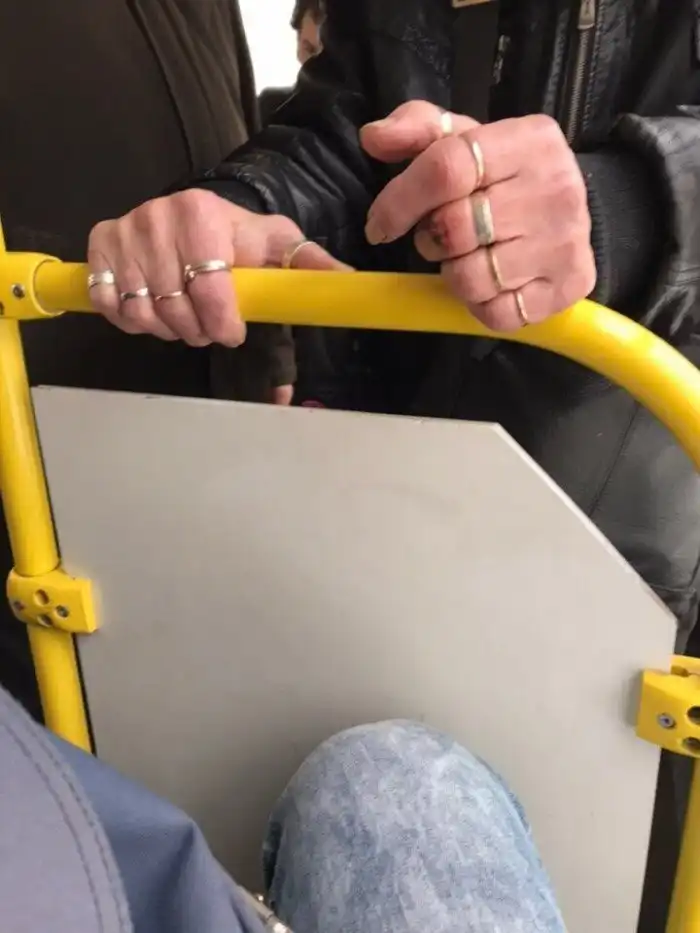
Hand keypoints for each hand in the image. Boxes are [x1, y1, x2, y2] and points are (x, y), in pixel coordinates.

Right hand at [87, 190, 345, 348]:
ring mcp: (124, 232)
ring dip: (166, 329)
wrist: (196, 216)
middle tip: (209, 325)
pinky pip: (109, 304)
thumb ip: (308, 263)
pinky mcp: (99, 246)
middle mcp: (156, 217)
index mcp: (201, 214)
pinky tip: (152, 308)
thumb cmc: (238, 237)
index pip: (209, 290)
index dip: (222, 324)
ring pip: (142, 312)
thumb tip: (346, 281)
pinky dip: (132, 320)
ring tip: (184, 317)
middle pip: (175, 308)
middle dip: (197, 330)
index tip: (233, 332)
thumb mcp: (276, 244)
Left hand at [361, 101, 595, 329]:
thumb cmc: (505, 175)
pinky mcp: (568, 286)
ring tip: (466, 257)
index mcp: (530, 140)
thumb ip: (417, 129)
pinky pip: (496, 313)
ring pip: (471, 277)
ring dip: (453, 274)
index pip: (446, 169)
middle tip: (437, 237)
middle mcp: (557, 188)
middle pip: (455, 228)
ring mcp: (565, 242)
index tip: (379, 224)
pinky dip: (479, 305)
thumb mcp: (465, 139)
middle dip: (430, 239)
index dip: (400, 201)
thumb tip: (373, 137)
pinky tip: (489, 284)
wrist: (573, 213)